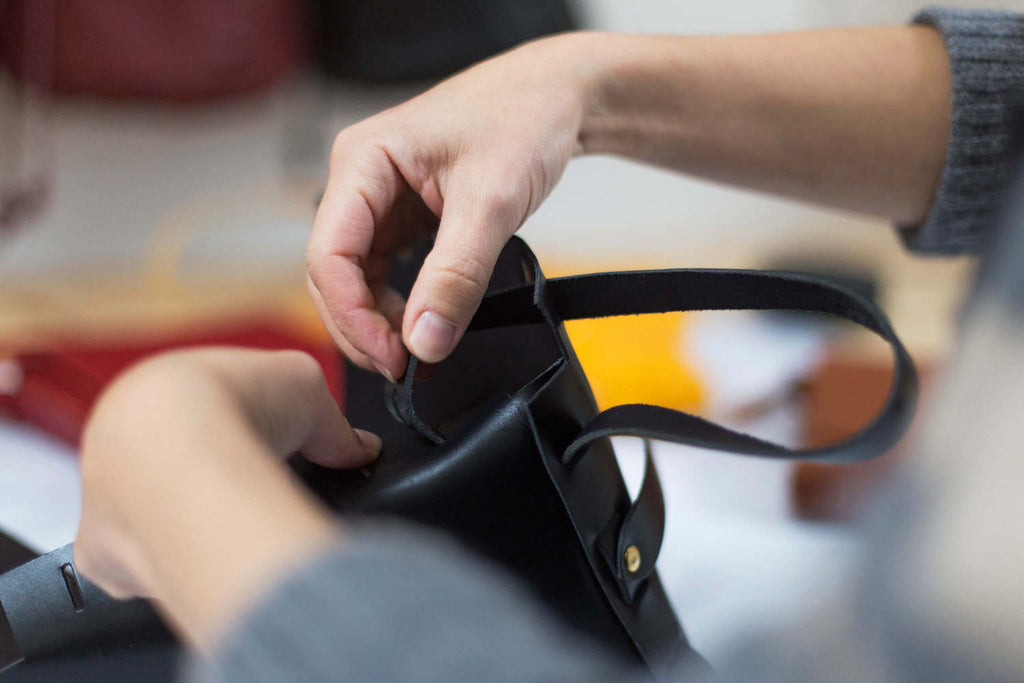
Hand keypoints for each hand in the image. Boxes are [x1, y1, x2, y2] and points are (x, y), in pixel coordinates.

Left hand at [74, 348, 379, 647]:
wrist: (178, 448)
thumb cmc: (231, 404)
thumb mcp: (306, 388)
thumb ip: (333, 424)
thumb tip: (361, 448)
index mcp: (163, 386)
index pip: (206, 413)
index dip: (250, 430)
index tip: (280, 449)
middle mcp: (123, 438)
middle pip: (182, 464)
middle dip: (225, 475)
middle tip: (266, 488)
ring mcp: (109, 494)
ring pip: (161, 512)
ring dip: (201, 518)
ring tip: (246, 524)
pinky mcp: (106, 548)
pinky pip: (144, 565)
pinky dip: (180, 564)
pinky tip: (212, 558)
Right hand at [307, 33, 600, 379]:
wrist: (558, 96)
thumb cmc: (523, 118)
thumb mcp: (492, 201)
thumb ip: (456, 275)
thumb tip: (425, 342)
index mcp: (362, 161)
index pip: (329, 254)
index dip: (353, 316)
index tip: (393, 357)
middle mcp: (360, 180)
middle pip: (334, 272)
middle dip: (361, 326)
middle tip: (404, 368)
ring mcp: (381, 199)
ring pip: (358, 277)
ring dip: (380, 321)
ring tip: (417, 354)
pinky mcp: (406, 215)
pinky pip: (388, 271)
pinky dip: (402, 305)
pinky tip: (425, 325)